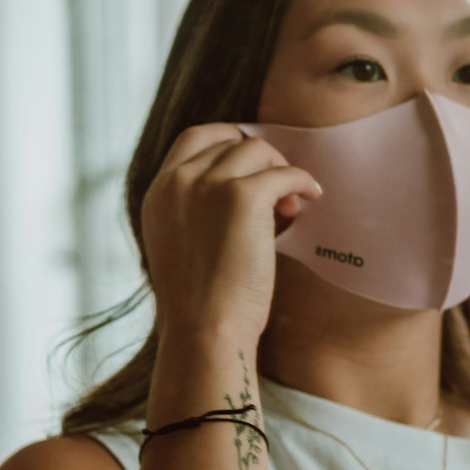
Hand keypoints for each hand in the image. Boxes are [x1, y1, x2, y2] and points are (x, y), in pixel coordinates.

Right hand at [141, 123, 322, 344]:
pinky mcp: (243, 197)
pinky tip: (311, 198)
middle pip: (230, 141)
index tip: (252, 160)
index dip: (228, 140)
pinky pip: (284, 173)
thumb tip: (251, 191)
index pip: (194, 138)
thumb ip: (198, 212)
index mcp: (158, 193)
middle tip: (278, 188)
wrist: (204, 331)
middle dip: (259, 159)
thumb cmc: (200, 305)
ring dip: (280, 170)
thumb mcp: (181, 245)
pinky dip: (302, 181)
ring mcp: (210, 185)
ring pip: (258, 152)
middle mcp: (179, 181)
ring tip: (291, 206)